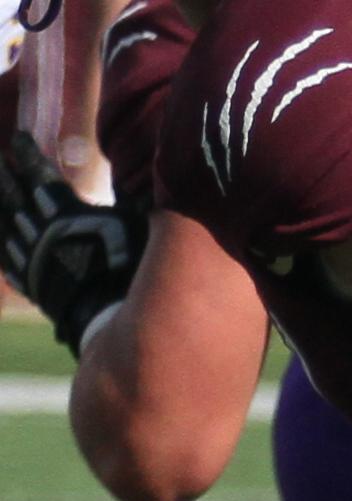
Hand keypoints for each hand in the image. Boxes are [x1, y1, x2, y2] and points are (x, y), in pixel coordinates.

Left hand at [0, 130, 146, 353]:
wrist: (107, 316)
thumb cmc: (127, 267)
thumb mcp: (133, 225)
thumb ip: (129, 198)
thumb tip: (143, 172)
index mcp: (62, 209)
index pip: (37, 171)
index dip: (26, 153)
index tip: (19, 138)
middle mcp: (38, 228)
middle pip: (11, 193)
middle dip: (3, 173)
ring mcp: (29, 257)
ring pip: (4, 225)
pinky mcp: (29, 284)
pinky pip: (7, 261)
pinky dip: (3, 248)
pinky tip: (4, 243)